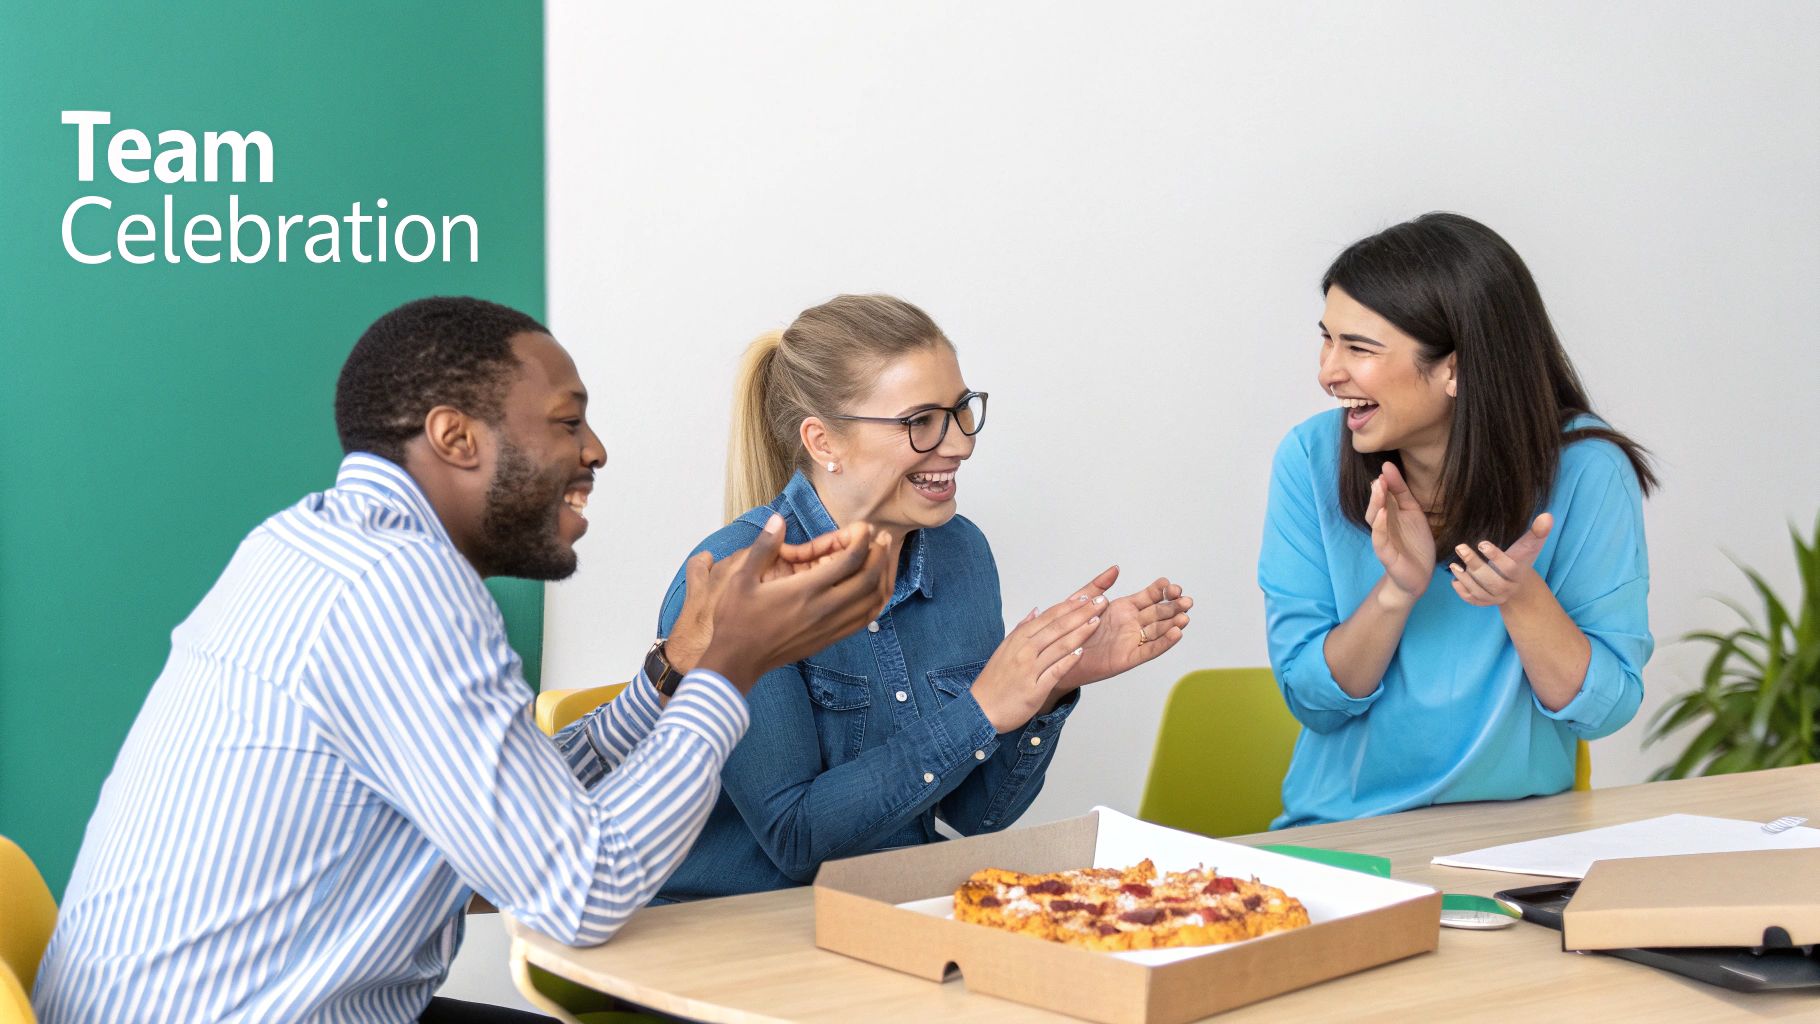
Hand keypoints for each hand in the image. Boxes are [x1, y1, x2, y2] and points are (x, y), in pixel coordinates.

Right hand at [686, 515, 896, 690]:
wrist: (738, 660)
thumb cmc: (737, 618)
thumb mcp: (741, 578)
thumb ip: (763, 546)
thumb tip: (778, 519)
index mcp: (805, 591)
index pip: (850, 560)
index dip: (862, 539)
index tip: (863, 527)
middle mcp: (824, 609)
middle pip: (869, 578)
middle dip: (880, 554)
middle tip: (882, 537)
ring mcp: (830, 627)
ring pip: (873, 601)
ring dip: (885, 576)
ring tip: (885, 557)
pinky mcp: (831, 638)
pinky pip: (866, 619)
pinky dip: (878, 600)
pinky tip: (877, 587)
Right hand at [970, 594, 1104, 732]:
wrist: (981, 710)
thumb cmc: (993, 682)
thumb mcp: (1004, 649)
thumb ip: (1021, 629)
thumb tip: (1036, 610)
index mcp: (1018, 639)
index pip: (1048, 617)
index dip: (1069, 606)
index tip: (1086, 596)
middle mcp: (1024, 651)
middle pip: (1057, 627)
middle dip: (1081, 613)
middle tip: (1100, 602)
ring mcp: (1029, 670)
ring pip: (1059, 646)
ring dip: (1080, 633)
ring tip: (1097, 622)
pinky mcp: (1034, 689)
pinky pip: (1055, 671)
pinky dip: (1068, 661)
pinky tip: (1082, 651)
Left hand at [1055, 565, 1191, 691]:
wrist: (1059, 656)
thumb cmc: (1070, 630)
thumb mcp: (1082, 602)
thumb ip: (1098, 585)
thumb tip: (1115, 568)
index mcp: (1123, 608)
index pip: (1149, 597)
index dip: (1162, 591)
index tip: (1170, 585)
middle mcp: (1131, 624)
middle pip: (1159, 613)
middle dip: (1174, 606)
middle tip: (1187, 600)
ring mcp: (1132, 640)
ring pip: (1158, 630)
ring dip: (1173, 623)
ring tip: (1185, 616)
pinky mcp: (1128, 658)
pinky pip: (1150, 649)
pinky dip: (1164, 642)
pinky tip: (1176, 633)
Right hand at [1368, 462, 1436, 604]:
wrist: (1418, 576)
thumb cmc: (1416, 545)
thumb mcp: (1414, 515)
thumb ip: (1404, 496)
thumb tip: (1392, 474)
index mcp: (1390, 515)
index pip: (1385, 495)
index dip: (1387, 481)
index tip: (1387, 465)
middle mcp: (1383, 525)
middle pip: (1376, 505)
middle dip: (1378, 491)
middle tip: (1381, 476)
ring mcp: (1383, 539)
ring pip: (1374, 519)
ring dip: (1376, 504)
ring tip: (1379, 488)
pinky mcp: (1386, 555)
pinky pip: (1379, 539)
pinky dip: (1379, 526)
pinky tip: (1383, 514)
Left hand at [1449, 513, 1552, 607]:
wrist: (1518, 586)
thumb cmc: (1520, 560)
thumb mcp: (1529, 547)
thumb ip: (1537, 533)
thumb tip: (1547, 516)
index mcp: (1519, 574)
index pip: (1509, 568)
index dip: (1495, 557)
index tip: (1481, 543)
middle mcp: (1508, 589)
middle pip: (1490, 580)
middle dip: (1474, 564)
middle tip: (1460, 547)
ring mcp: (1495, 598)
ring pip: (1479, 591)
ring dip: (1465, 578)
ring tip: (1454, 564)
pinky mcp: (1484, 602)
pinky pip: (1471, 600)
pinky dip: (1462, 591)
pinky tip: (1455, 579)